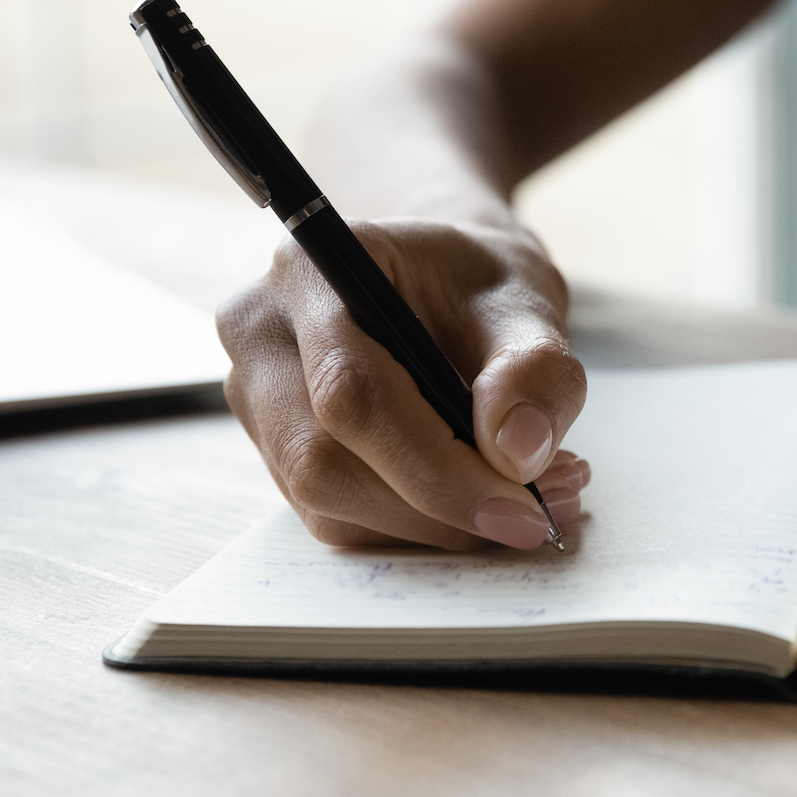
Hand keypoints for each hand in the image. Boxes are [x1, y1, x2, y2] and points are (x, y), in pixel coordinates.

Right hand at [219, 216, 589, 549]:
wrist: (445, 283)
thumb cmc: (478, 283)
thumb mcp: (528, 301)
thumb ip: (534, 369)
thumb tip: (518, 453)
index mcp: (310, 271)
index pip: (352, 393)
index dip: (437, 467)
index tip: (523, 508)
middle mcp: (261, 331)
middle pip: (324, 459)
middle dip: (439, 506)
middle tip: (540, 512)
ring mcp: (256, 395)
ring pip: (328, 500)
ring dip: (434, 524)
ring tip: (526, 497)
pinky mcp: (273, 447)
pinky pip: (336, 515)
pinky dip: (417, 525)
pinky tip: (479, 498)